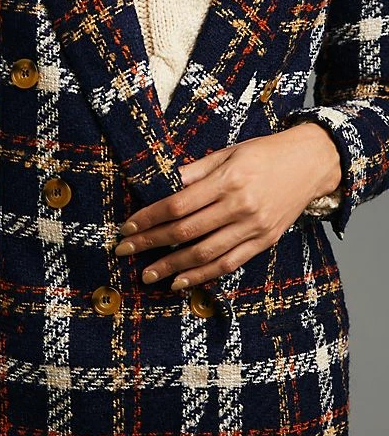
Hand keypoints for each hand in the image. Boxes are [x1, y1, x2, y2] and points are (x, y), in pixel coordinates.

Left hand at [114, 122, 342, 290]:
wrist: (311, 163)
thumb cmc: (264, 153)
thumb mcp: (228, 153)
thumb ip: (195, 172)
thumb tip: (161, 184)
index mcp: (229, 180)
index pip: (179, 204)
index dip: (149, 218)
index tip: (127, 226)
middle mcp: (241, 206)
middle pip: (186, 231)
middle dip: (151, 243)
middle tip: (124, 251)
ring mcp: (254, 227)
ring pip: (205, 254)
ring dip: (172, 266)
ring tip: (147, 274)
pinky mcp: (264, 242)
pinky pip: (229, 263)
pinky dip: (202, 276)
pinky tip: (180, 281)